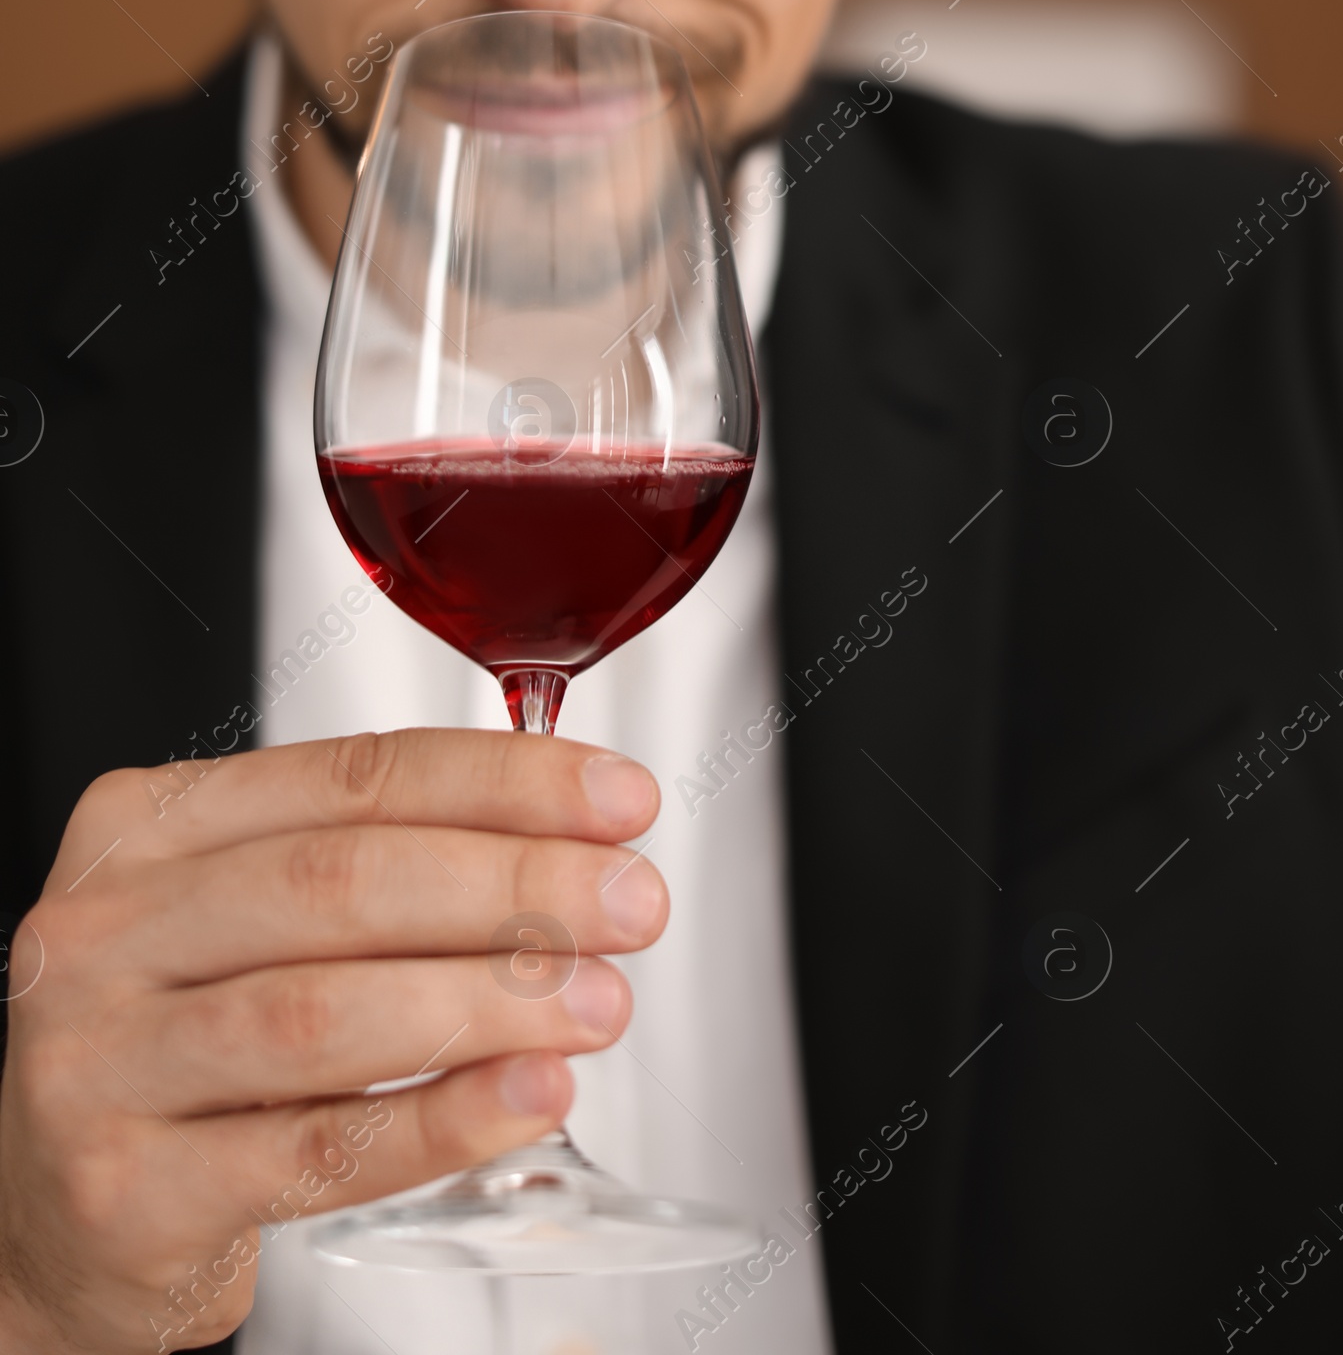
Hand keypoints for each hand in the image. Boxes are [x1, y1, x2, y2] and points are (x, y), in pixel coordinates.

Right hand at [0, 728, 663, 1351]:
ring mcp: (99, 1065)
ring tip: (601, 1001)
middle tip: (631, 903)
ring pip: (323, 1013)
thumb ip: (374, 861)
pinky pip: (313, 1152)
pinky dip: (442, 1120)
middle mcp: (105, 932)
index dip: (501, 781)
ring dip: (488, 1002)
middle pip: (341, 882)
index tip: (618, 799)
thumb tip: (575, 839)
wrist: (46, 1220)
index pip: (352, 775)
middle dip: (513, 886)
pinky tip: (530, 1095)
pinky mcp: (125, 1193)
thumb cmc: (179, 1042)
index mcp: (148, 828)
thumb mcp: (243, 921)